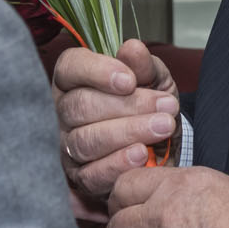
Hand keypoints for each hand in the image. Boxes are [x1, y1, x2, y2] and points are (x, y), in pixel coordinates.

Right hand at [53, 40, 179, 200]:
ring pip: (85, 140)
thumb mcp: (155, 80)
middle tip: (166, 107)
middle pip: (80, 106)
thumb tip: (132, 49)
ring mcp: (67, 147)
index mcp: (74, 80)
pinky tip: (141, 155)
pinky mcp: (79, 178)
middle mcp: (63, 112)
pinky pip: (91, 173)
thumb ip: (144, 65)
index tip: (130, 80)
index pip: (69, 67)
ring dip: (128, 133)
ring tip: (162, 128)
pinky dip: (118, 164)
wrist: (163, 150)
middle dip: (127, 106)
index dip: (96, 72)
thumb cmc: (149, 109)